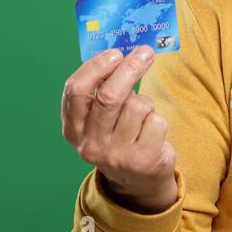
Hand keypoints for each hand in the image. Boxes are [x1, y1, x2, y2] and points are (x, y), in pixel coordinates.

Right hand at [61, 45, 179, 212]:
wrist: (138, 180)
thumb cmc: (119, 135)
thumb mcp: (100, 118)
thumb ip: (101, 90)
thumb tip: (119, 51)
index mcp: (73, 130)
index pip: (76, 91)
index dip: (96, 67)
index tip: (115, 53)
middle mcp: (90, 145)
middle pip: (109, 96)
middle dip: (130, 68)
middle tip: (145, 52)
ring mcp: (116, 156)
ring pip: (137, 106)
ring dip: (146, 101)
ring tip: (143, 113)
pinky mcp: (143, 160)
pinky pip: (156, 121)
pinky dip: (158, 119)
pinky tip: (151, 132)